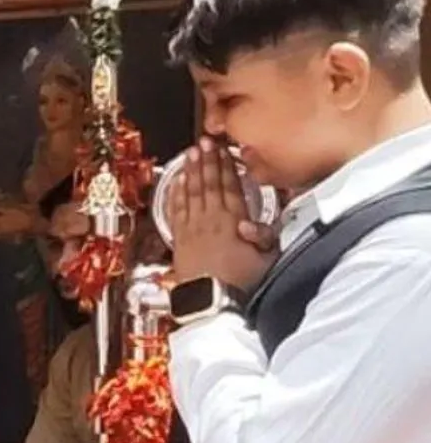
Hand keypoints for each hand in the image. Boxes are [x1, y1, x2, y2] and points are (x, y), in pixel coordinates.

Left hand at [168, 137, 276, 292]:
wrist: (211, 300)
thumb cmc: (241, 282)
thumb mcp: (266, 259)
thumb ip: (263, 236)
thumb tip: (252, 222)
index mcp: (234, 221)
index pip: (229, 186)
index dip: (225, 166)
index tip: (222, 149)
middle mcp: (211, 219)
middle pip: (208, 183)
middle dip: (206, 161)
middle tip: (203, 142)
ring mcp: (192, 227)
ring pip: (191, 192)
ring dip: (191, 171)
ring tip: (190, 153)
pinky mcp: (179, 238)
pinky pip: (176, 209)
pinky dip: (176, 193)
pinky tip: (176, 182)